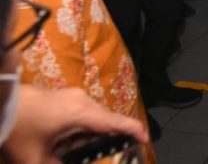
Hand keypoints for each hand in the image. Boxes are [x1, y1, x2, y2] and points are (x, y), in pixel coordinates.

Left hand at [2, 85, 148, 163]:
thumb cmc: (18, 128)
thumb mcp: (34, 159)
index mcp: (81, 113)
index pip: (117, 122)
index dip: (135, 131)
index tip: (144, 141)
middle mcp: (82, 100)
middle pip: (105, 121)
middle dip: (106, 140)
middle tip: (105, 154)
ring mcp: (72, 96)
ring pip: (92, 118)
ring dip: (89, 136)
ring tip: (76, 152)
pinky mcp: (63, 97)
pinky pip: (81, 114)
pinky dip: (80, 130)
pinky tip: (65, 143)